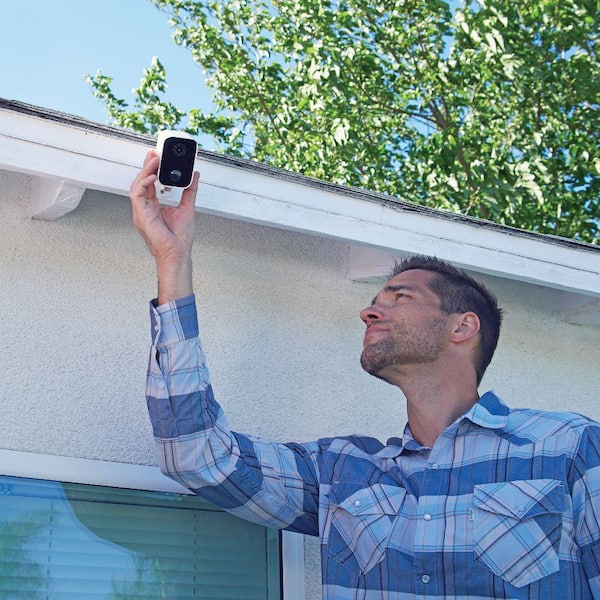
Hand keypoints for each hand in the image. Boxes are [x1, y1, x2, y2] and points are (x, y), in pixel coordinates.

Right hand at [130, 150, 199, 303]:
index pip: (149, 183)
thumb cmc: (180, 239)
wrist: (178, 254)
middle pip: (141, 182)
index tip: (157, 156)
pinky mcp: (141, 216)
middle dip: (146, 166)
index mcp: (153, 207)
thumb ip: (189, 191)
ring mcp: (141, 212)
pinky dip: (143, 184)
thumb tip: (194, 175)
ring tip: (153, 160)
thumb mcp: (187, 208)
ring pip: (137, 185)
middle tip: (154, 153)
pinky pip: (136, 195)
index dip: (151, 169)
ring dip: (144, 171)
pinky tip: (152, 176)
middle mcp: (145, 208)